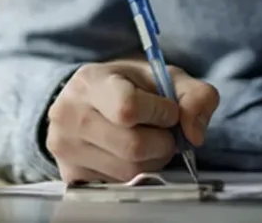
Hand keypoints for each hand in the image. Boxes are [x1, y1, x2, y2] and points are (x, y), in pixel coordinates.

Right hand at [45, 59, 219, 183]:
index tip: (167, 110)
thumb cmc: (130, 86)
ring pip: (128, 172)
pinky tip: (129, 155)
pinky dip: (135, 174)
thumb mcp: (164, 77)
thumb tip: (195, 135)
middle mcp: (69, 114)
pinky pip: (118, 185)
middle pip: (133, 147)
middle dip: (162, 142)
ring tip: (147, 140)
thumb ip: (194, 95)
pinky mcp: (69, 174)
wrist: (88, 98)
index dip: (160, 114)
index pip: (127, 108)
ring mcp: (65, 147)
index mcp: (90, 81)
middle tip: (163, 130)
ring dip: (152, 161)